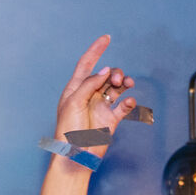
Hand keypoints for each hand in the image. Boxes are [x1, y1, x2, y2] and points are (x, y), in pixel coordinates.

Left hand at [56, 35, 140, 157]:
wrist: (75, 156)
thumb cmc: (68, 131)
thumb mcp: (74, 102)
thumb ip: (90, 84)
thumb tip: (106, 70)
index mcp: (75, 89)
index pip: (86, 64)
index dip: (96, 50)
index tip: (107, 38)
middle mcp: (89, 95)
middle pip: (106, 74)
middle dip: (114, 73)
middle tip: (116, 81)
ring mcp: (101, 106)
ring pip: (117, 87)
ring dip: (123, 82)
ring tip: (125, 85)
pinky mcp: (112, 119)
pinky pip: (124, 105)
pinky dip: (128, 101)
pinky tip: (128, 102)